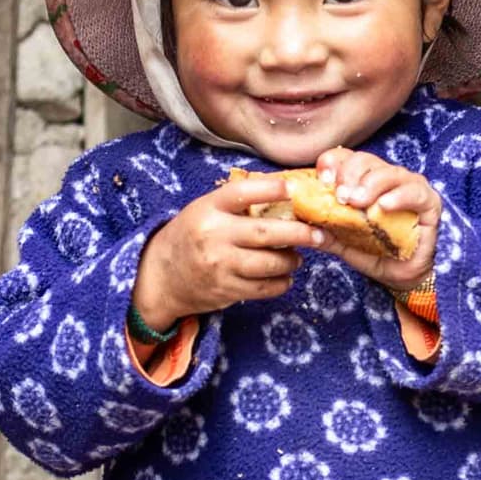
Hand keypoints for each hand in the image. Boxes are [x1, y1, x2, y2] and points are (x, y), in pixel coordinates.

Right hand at [131, 173, 315, 331]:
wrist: (162, 276)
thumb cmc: (191, 235)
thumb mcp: (205, 210)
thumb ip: (236, 203)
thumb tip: (285, 194)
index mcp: (208, 209)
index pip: (242, 194)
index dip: (269, 190)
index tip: (293, 190)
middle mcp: (214, 235)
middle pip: (266, 233)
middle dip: (299, 234)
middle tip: (319, 235)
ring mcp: (220, 265)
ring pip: (269, 264)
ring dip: (291, 261)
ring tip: (297, 257)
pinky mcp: (226, 290)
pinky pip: (264, 288)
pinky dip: (281, 283)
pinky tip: (284, 276)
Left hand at [306, 146, 439, 292]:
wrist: (402, 277)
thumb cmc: (375, 254)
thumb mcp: (344, 244)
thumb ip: (326, 233)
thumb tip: (303, 226)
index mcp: (363, 180)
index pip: (346, 158)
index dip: (333, 163)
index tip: (323, 178)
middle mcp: (386, 178)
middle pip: (365, 160)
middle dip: (349, 175)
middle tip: (341, 197)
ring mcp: (409, 187)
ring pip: (389, 172)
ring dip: (370, 184)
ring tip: (358, 202)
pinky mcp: (429, 202)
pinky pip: (414, 191)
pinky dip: (398, 196)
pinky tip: (384, 206)